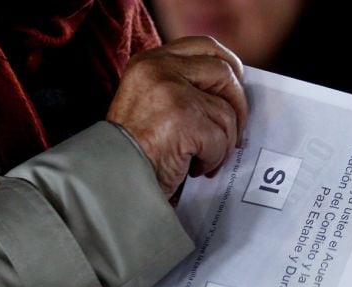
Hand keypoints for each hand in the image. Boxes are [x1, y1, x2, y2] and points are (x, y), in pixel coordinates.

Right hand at [107, 36, 247, 197]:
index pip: (204, 45)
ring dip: (223, 144)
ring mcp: (172, 92)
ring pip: (226, 113)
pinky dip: (213, 159)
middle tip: (234, 134)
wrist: (113, 177)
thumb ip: (182, 86)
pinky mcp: (184, 119)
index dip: (229, 64)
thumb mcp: (151, 102)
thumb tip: (230, 90)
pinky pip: (219, 138)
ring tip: (204, 160)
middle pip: (224, 74)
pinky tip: (195, 168)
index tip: (238, 85)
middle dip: (237, 107)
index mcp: (151, 61)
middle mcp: (159, 69)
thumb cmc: (136, 149)